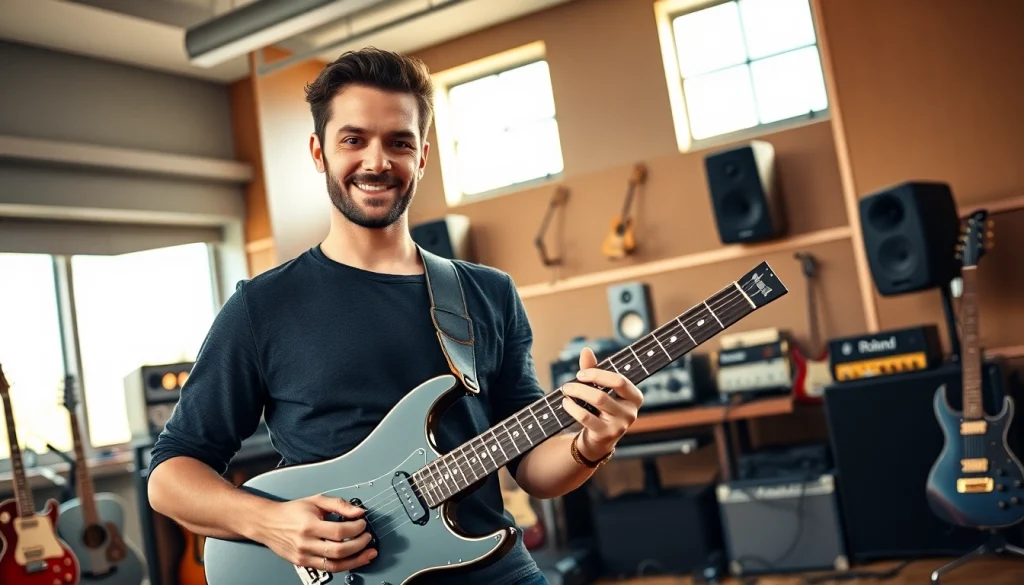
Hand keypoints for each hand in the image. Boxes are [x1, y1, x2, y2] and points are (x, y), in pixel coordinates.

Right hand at [252, 493, 376, 571]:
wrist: (268, 523)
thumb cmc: (291, 511)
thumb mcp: (316, 501)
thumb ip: (339, 504)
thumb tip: (359, 511)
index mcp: (309, 525)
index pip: (339, 531)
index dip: (356, 528)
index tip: (362, 523)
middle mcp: (306, 543)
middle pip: (339, 550)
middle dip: (359, 545)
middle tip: (368, 537)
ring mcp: (304, 556)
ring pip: (335, 564)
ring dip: (356, 560)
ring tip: (368, 553)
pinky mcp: (303, 563)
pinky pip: (327, 568)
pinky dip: (343, 565)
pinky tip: (353, 559)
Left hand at [561, 347, 643, 460]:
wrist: (599, 440)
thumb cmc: (600, 409)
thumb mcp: (600, 389)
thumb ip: (593, 370)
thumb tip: (586, 350)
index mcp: (634, 397)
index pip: (619, 380)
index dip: (598, 374)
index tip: (581, 374)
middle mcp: (631, 411)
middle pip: (605, 392)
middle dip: (583, 385)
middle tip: (568, 384)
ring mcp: (620, 425)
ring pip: (597, 402)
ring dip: (577, 394)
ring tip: (565, 391)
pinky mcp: (606, 435)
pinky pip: (586, 418)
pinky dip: (573, 408)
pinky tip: (565, 403)